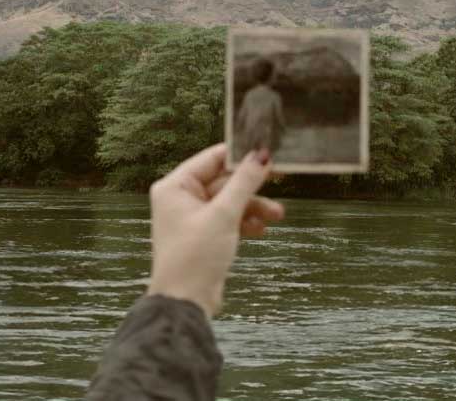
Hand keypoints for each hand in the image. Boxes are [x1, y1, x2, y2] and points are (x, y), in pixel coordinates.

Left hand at [145, 144, 283, 316]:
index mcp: (175, 186)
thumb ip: (244, 182)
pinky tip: (261, 230)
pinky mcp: (204, 235)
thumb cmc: (195, 256)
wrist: (186, 302)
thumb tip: (261, 155)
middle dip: (252, 187)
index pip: (212, 158)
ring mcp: (193, 218)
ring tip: (277, 214)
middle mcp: (181, 198)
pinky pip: (228, 219)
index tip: (268, 153)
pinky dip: (245, 222)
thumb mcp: (223, 214)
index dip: (240, 156)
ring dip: (253, 207)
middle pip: (224, 181)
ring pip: (230, 202)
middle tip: (280, 180)